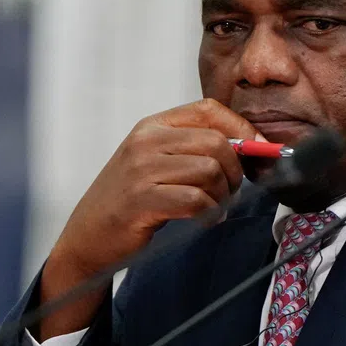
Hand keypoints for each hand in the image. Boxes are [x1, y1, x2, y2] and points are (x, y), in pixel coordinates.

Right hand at [37, 99, 257, 338]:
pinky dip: (209, 213)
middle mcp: (145, 142)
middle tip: (228, 192)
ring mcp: (141, 170)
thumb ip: (191, 150)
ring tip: (212, 208)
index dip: (241, 128)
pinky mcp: (141, 200)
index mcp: (151, 126)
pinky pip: (196, 200)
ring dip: (222, 195)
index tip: (257, 151)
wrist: (87, 236)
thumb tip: (248, 147)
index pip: (209, 109)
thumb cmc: (128, 201)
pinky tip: (203, 220)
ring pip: (210, 171)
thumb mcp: (154, 162)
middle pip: (216, 142)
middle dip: (234, 171)